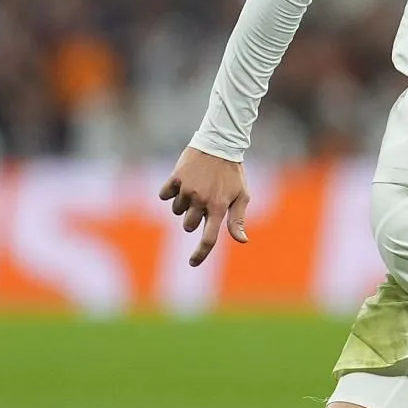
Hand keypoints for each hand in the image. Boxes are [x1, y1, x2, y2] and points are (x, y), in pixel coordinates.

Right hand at [159, 145, 249, 265]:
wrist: (219, 143)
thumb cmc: (233, 173)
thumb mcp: (241, 195)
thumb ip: (238, 219)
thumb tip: (242, 240)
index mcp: (219, 207)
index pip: (208, 238)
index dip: (200, 254)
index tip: (193, 263)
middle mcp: (201, 200)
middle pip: (188, 225)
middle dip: (193, 218)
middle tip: (203, 202)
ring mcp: (187, 189)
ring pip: (177, 210)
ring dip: (184, 204)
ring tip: (196, 188)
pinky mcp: (175, 178)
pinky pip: (165, 195)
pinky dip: (170, 192)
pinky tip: (181, 182)